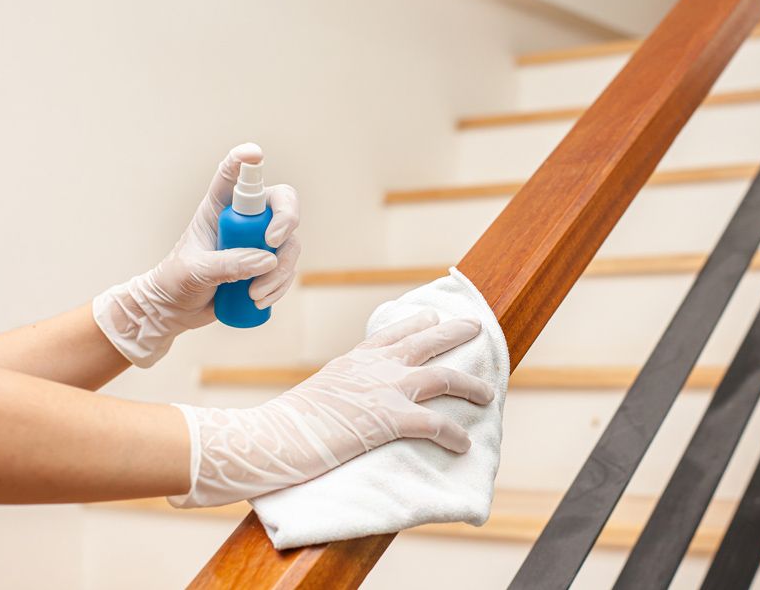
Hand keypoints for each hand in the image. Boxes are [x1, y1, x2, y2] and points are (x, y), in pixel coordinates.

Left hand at [93, 143, 300, 366]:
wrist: (176, 309)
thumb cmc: (176, 281)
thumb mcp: (196, 270)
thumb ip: (229, 264)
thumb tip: (268, 260)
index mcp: (217, 208)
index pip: (232, 175)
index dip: (245, 160)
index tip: (255, 154)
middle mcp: (244, 220)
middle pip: (280, 203)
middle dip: (286, 219)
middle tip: (273, 242)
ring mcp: (258, 242)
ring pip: (289, 242)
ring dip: (280, 270)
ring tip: (255, 295)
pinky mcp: (267, 266)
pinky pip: (288, 269)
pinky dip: (280, 286)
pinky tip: (260, 301)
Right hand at [170, 311, 494, 507]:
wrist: (272, 436)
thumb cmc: (287, 423)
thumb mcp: (321, 391)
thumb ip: (344, 386)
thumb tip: (354, 397)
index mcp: (355, 358)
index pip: (393, 332)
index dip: (418, 322)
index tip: (433, 315)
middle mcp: (375, 366)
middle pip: (426, 341)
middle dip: (455, 332)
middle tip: (475, 327)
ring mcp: (384, 389)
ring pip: (443, 377)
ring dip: (470, 385)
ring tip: (487, 394)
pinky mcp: (388, 419)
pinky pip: (434, 423)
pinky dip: (454, 434)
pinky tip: (463, 444)